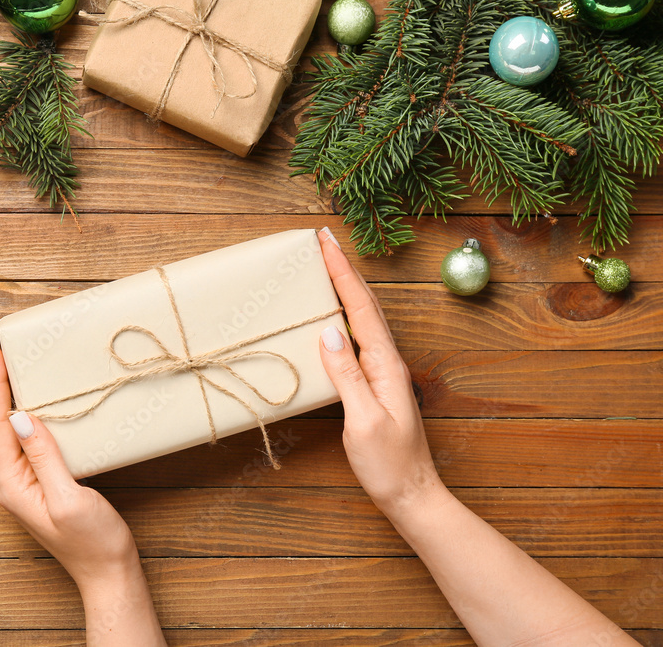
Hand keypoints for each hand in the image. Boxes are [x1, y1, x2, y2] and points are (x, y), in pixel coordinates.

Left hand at [0, 331, 140, 592]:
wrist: (108, 573)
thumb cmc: (92, 542)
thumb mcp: (69, 499)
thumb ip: (44, 457)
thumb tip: (20, 415)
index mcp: (11, 483)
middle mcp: (10, 480)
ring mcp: (23, 480)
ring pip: (2, 425)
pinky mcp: (39, 479)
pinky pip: (20, 436)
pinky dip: (17, 407)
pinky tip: (24, 395)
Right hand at [315, 228, 445, 517]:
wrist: (412, 494)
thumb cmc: (388, 464)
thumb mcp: (363, 420)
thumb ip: (348, 375)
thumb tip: (328, 332)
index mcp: (386, 365)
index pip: (360, 308)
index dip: (342, 272)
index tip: (326, 242)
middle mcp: (388, 362)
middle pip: (365, 304)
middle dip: (344, 269)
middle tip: (324, 240)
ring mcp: (383, 372)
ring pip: (363, 318)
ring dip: (346, 288)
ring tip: (327, 266)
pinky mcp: (376, 384)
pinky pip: (359, 338)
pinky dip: (345, 315)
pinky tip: (334, 316)